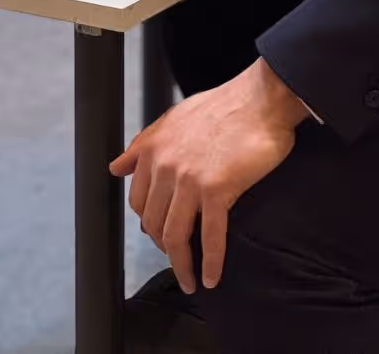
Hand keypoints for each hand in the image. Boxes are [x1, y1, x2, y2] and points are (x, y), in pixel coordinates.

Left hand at [110, 60, 305, 291]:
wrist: (262, 98)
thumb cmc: (225, 107)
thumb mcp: (175, 119)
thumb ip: (144, 144)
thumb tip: (116, 166)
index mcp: (154, 148)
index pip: (137, 200)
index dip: (148, 224)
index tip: (161, 236)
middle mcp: (166, 165)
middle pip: (154, 223)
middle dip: (165, 249)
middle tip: (180, 261)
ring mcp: (189, 178)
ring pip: (176, 236)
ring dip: (183, 266)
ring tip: (191, 280)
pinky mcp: (217, 189)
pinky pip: (210, 236)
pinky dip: (211, 262)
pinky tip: (213, 276)